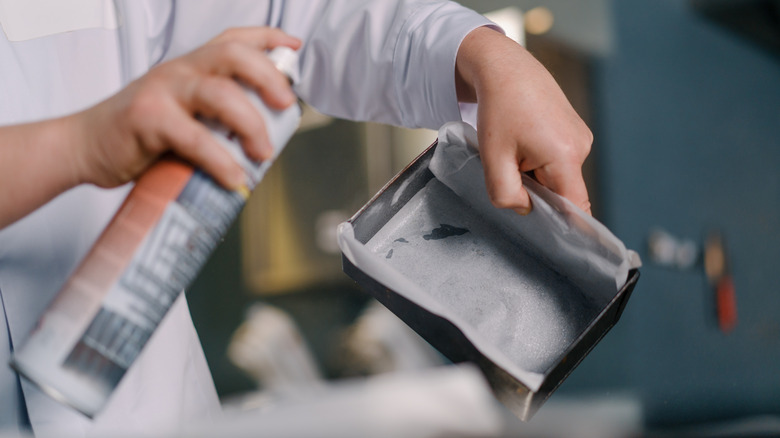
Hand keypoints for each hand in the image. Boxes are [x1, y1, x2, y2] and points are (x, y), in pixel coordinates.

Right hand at [72, 27, 300, 189]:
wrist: (84, 146)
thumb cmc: (137, 133)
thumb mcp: (180, 112)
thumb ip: (214, 116)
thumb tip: (262, 140)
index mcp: (190, 67)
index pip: (232, 39)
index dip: (266, 38)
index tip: (293, 47)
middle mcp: (179, 71)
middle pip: (234, 57)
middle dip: (269, 78)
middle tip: (286, 106)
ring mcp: (162, 92)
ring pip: (221, 95)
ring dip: (252, 126)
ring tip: (263, 153)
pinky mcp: (147, 119)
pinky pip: (196, 138)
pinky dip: (221, 161)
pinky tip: (233, 176)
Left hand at [455, 27, 592, 214]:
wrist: (505, 68)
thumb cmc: (499, 108)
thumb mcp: (493, 157)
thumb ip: (506, 194)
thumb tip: (525, 210)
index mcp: (565, 155)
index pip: (576, 206)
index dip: (566, 226)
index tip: (557, 243)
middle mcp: (581, 146)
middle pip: (562, 191)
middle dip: (537, 191)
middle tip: (510, 171)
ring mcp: (581, 137)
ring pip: (559, 175)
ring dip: (535, 174)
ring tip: (514, 148)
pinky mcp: (575, 130)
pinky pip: (559, 160)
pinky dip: (540, 160)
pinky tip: (523, 141)